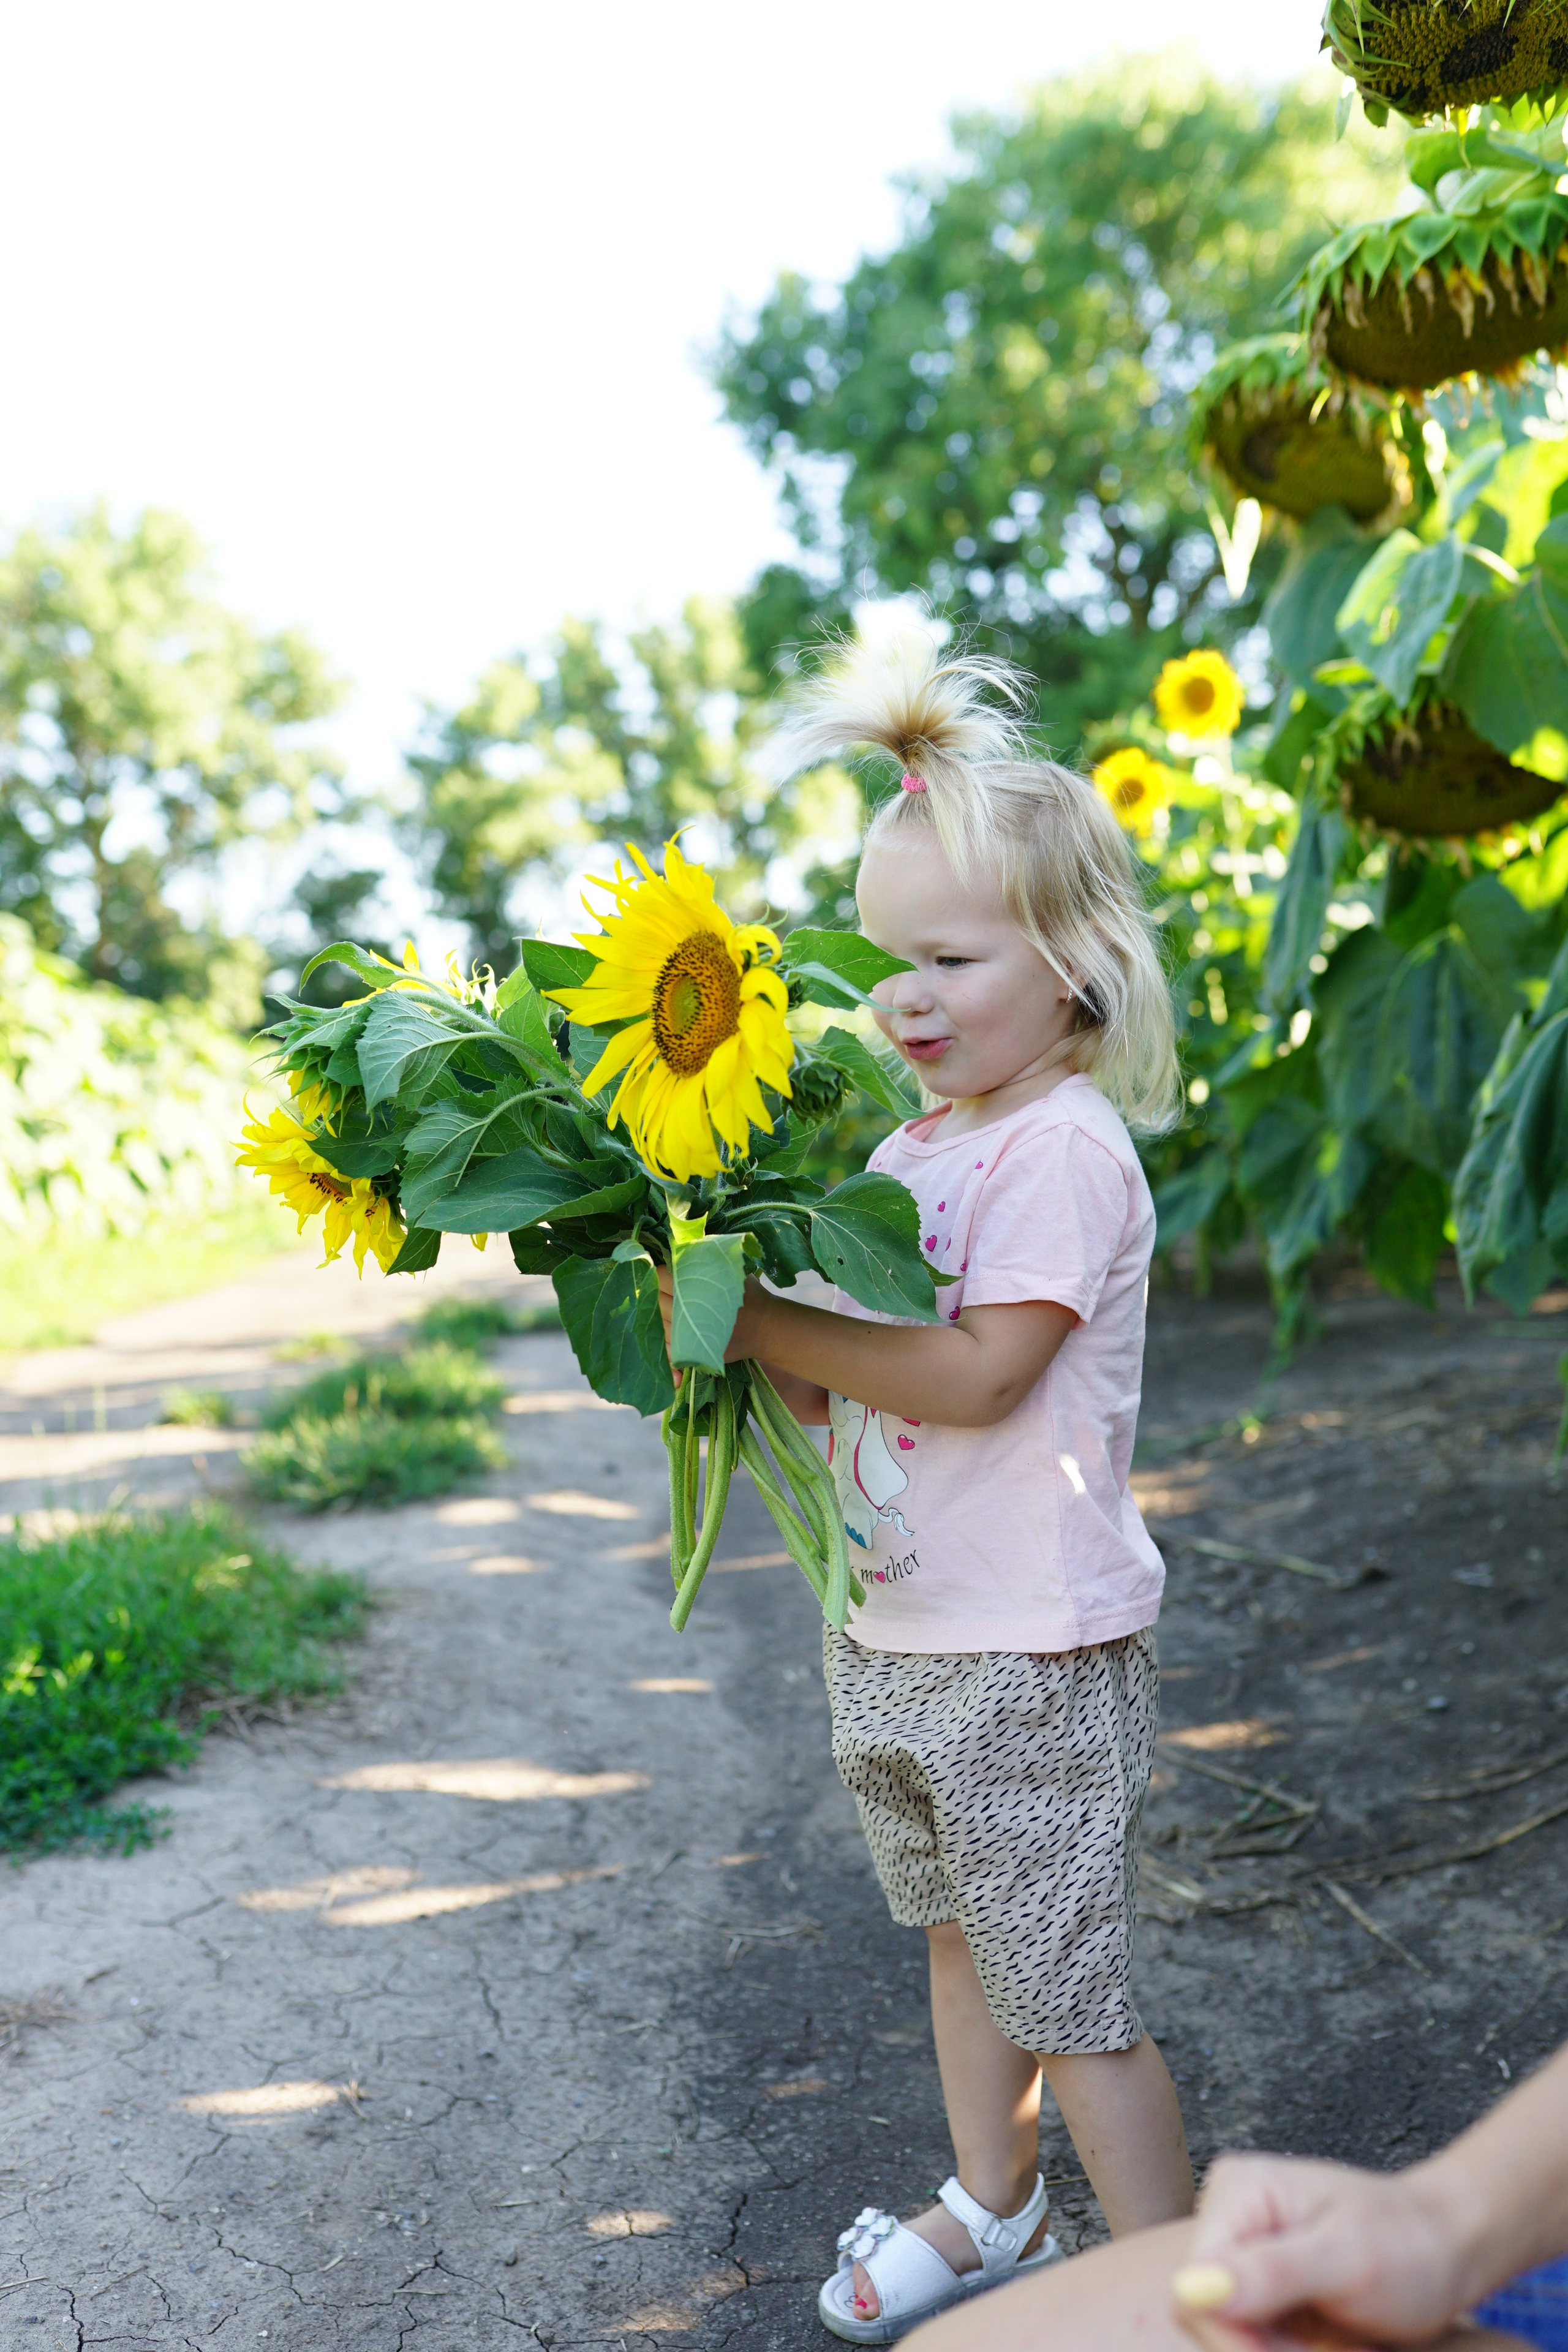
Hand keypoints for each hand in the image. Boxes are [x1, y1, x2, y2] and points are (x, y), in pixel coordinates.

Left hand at [653, 1265, 767, 1370]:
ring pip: (659, 1323)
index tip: (670, 1274)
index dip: (662, 1273)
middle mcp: (689, 1310)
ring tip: (676, 1310)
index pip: (660, 1277)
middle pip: (656, 1300)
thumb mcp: (732, 1268)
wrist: (768, 1327)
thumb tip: (681, 1251)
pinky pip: (669, 1347)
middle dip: (660, 1294)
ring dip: (663, 1316)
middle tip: (671, 1292)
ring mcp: (690, 1334)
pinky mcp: (694, 1352)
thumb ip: (706, 1260)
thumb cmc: (751, 1295)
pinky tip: (679, 1330)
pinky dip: (669, 1339)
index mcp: (697, 1286)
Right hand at [1174, 2154, 1465, 2347]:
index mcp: (1238, 2192)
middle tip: (1323, 2351)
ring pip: (1226, 2333)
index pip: (1194, 2289)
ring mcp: (1242, 2251)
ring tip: (1331, 2345)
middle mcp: (1228, 2216)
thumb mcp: (1346, 2260)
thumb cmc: (1408, 2244)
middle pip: (1205, 2314)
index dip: (1236, 2338)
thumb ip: (1270, 2273)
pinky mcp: (1259, 2284)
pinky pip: (1247, 2337)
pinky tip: (1324, 2345)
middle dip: (1261, 2348)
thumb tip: (1190, 2289)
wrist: (1448, 2249)